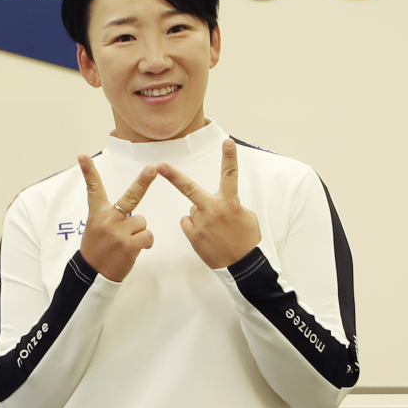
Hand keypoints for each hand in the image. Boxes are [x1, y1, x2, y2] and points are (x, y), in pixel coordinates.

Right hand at [78, 156, 156, 282]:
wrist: (93, 274)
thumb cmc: (97, 249)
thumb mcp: (96, 228)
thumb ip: (112, 216)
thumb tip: (133, 214)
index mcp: (98, 213)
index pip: (93, 188)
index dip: (88, 171)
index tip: (83, 156)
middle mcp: (109, 219)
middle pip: (131, 196)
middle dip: (144, 181)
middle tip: (153, 168)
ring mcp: (119, 232)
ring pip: (142, 222)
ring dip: (139, 232)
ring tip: (125, 243)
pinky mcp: (129, 245)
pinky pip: (147, 236)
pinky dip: (145, 243)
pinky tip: (134, 249)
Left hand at [156, 139, 261, 269]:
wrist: (243, 265)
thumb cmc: (247, 240)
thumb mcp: (246, 216)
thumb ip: (231, 204)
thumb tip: (219, 203)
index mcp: (230, 202)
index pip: (230, 175)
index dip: (229, 157)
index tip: (228, 141)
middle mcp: (214, 209)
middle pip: (189, 188)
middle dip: (173, 176)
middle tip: (160, 166)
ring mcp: (201, 223)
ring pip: (192, 211)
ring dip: (200, 216)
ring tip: (214, 230)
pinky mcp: (194, 235)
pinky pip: (188, 223)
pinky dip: (194, 227)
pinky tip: (206, 236)